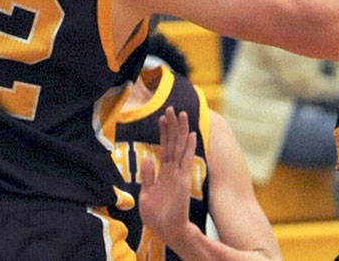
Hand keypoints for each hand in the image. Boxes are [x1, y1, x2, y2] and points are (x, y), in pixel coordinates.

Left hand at [139, 107, 195, 244]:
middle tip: (171, 107)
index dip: (163, 132)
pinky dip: (189, 147)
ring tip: (182, 113)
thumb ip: (148, 176)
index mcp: (164, 172)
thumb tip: (147, 158)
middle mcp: (173, 170)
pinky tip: (191, 134)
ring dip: (181, 130)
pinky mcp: (184, 180)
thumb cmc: (157, 215)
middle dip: (172, 125)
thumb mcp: (146, 193)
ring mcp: (179, 174)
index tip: (162, 117)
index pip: (164, 147)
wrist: (168, 230)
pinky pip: (186, 160)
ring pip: (180, 147)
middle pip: (173, 143)